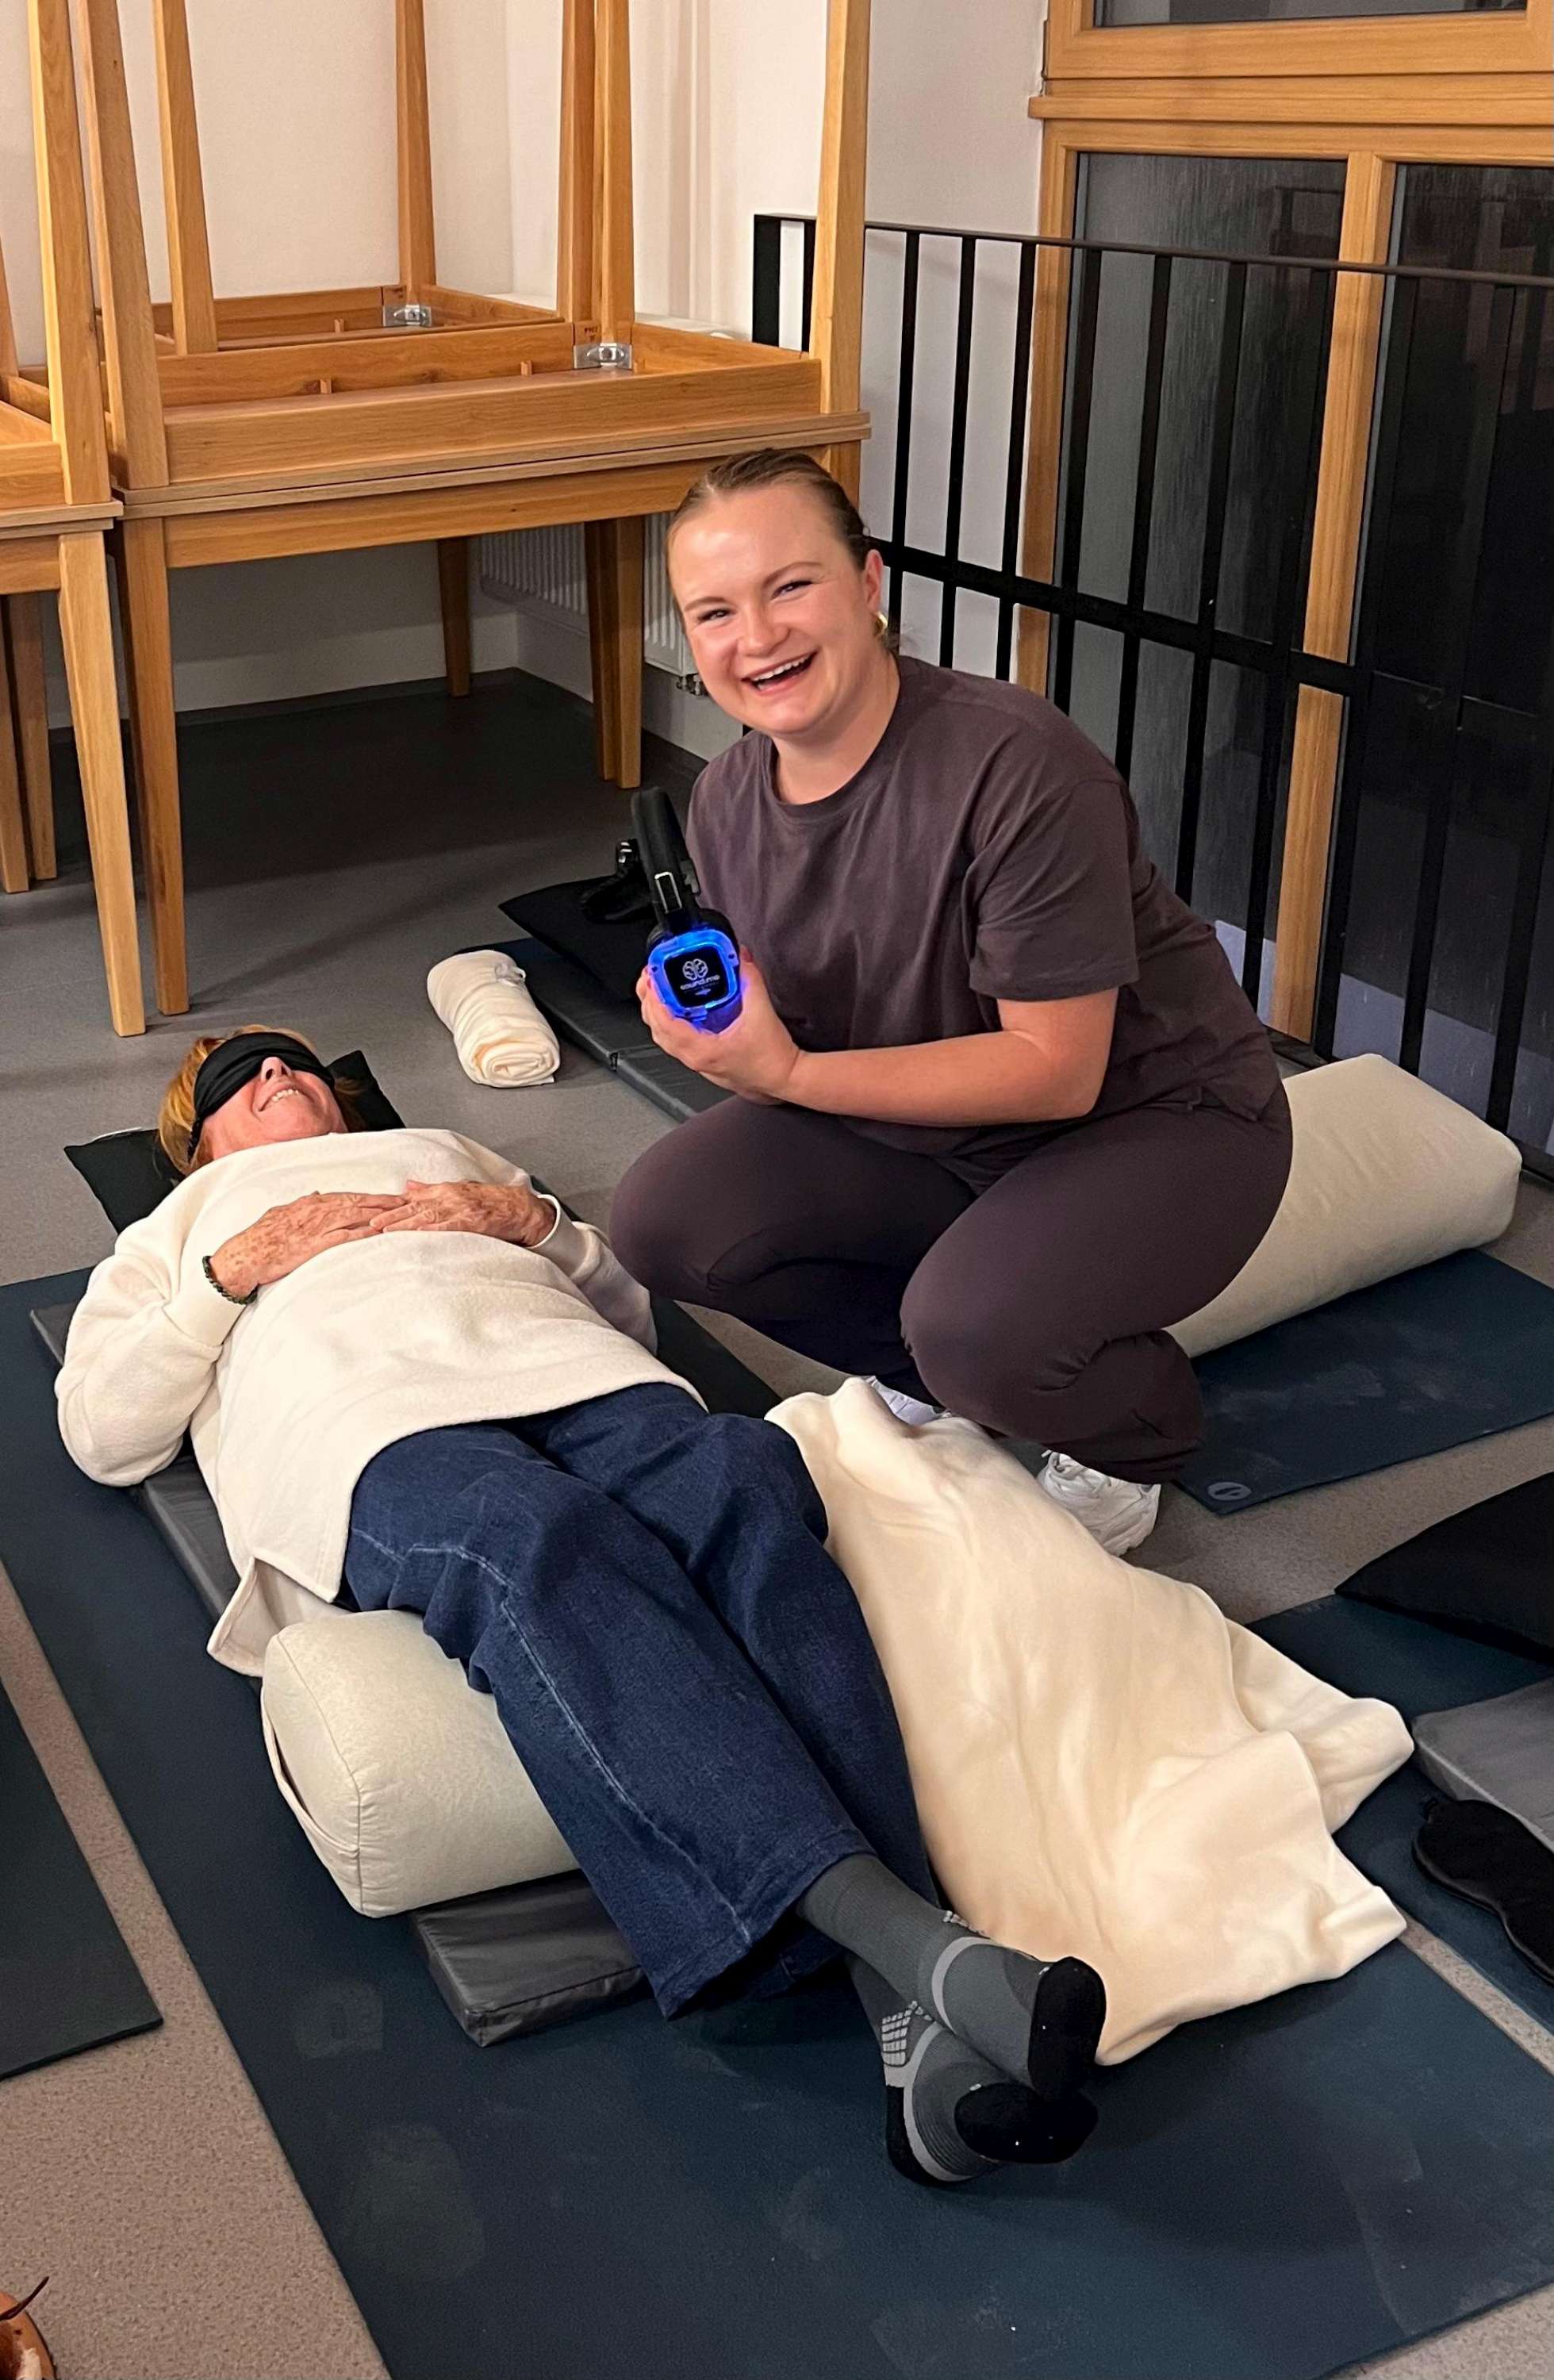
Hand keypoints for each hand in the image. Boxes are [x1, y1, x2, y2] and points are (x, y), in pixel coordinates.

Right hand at [209, 1191, 408, 1301]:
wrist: (247, 1255)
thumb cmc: (262, 1237)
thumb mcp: (282, 1213)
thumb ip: (302, 1204)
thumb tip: (316, 1194)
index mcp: (309, 1203)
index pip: (346, 1195)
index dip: (368, 1195)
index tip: (386, 1195)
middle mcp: (316, 1210)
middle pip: (356, 1201)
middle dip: (381, 1200)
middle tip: (404, 1200)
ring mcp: (316, 1227)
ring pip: (354, 1214)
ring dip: (378, 1213)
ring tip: (398, 1213)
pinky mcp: (314, 1244)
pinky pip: (344, 1236)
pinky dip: (362, 1232)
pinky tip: (377, 1233)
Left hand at [363, 1179, 556, 1246]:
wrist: (520, 1208)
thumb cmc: (491, 1202)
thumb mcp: (458, 1191)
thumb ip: (431, 1190)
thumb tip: (408, 1187)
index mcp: (444, 1190)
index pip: (411, 1199)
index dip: (389, 1207)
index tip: (369, 1214)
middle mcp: (449, 1197)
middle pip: (413, 1207)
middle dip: (390, 1216)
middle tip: (368, 1224)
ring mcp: (460, 1208)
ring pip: (426, 1216)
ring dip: (404, 1223)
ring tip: (384, 1230)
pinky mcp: (473, 1221)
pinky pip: (448, 1226)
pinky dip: (431, 1230)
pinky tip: (417, 1235)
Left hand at [636, 952, 799, 1103]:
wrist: (785, 1078)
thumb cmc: (773, 1058)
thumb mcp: (762, 1012)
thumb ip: (750, 980)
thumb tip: (741, 958)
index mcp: (703, 1050)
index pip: (664, 1024)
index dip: (654, 1000)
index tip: (651, 980)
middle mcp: (696, 1058)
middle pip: (657, 1031)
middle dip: (649, 1003)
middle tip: (650, 979)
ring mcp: (698, 1062)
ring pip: (665, 1039)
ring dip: (657, 1015)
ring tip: (658, 991)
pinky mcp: (705, 1061)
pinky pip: (677, 1043)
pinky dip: (670, 1025)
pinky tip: (676, 1011)